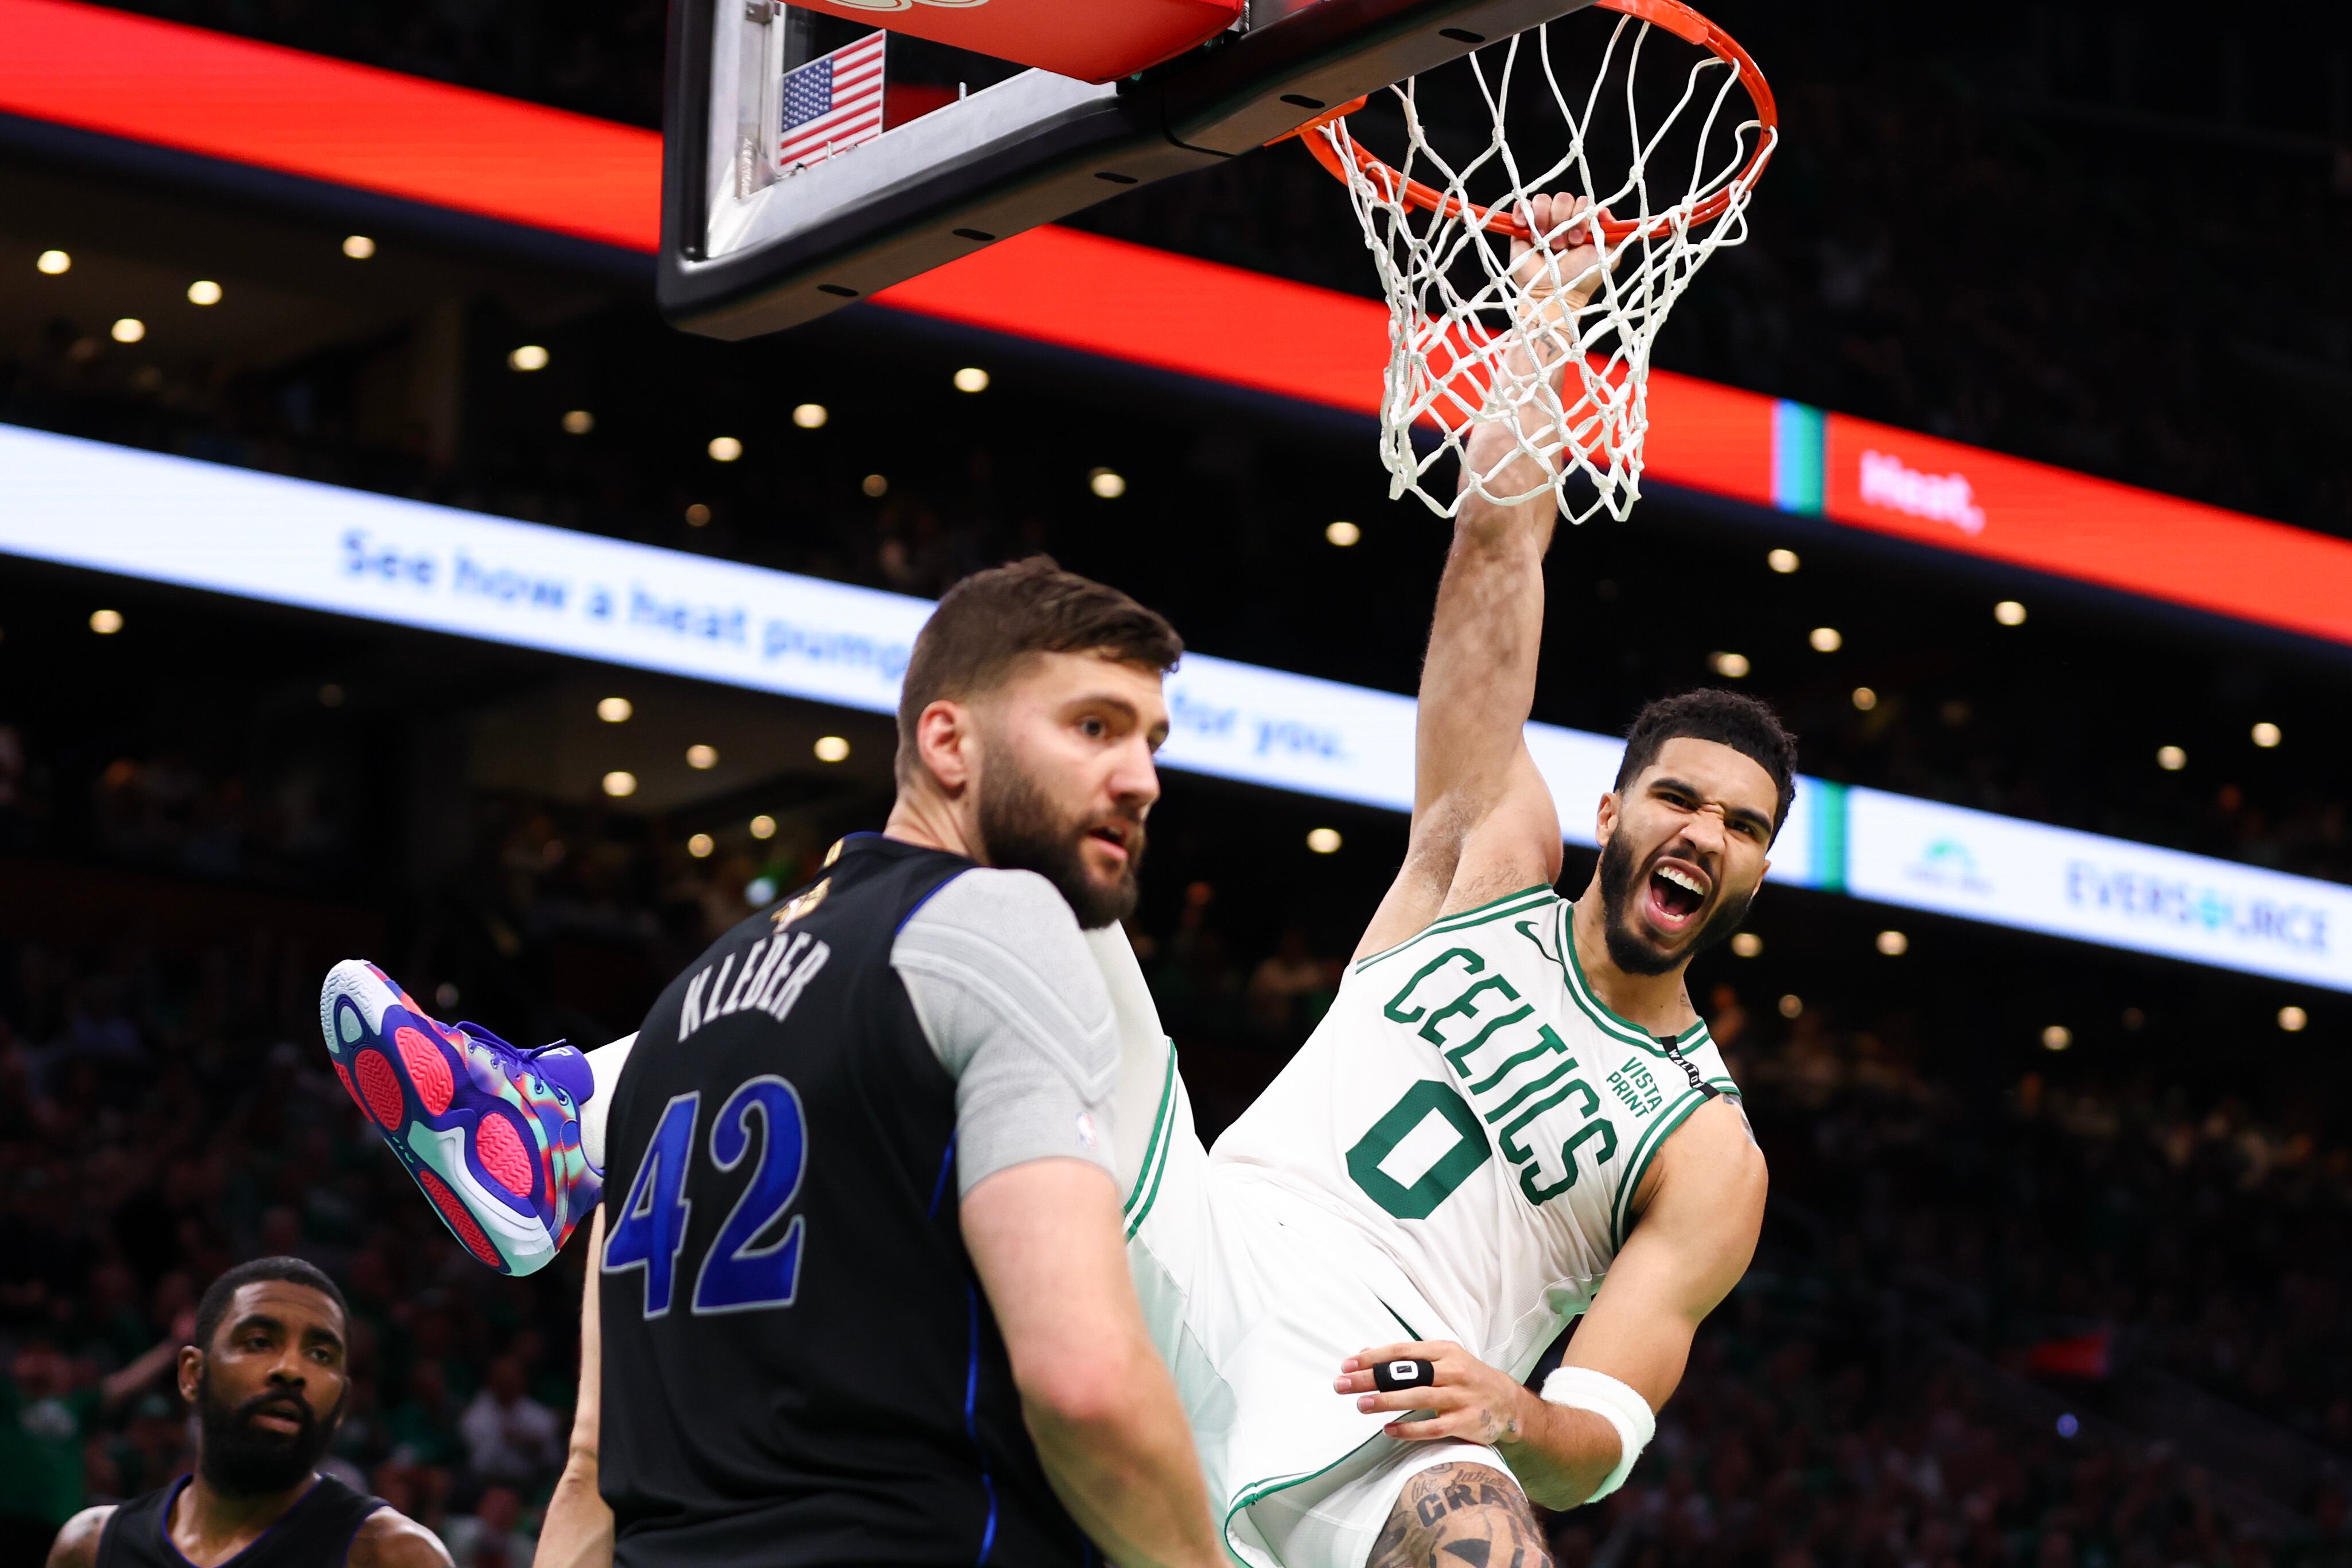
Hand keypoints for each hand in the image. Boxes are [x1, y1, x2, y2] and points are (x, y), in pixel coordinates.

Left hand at [1334, 1340, 1537, 1446]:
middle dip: (1372, 1378)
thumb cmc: (1468, 1379)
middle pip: (1407, 1373)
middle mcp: (1453, 1371)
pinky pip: (1434, 1427)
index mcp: (1444, 1351)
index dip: (1373, 1357)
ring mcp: (1460, 1397)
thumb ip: (1408, 1360)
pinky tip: (1389, 1430)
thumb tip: (1365, 1354)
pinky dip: (1410, 1429)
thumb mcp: (1444, 1360)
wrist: (1510, 1403)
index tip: (1347, 1364)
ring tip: (1361, 1405)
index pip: (1402, 1352)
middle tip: (1342, 1383)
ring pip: (1419, 1397)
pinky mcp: (1466, 1422)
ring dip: (1387, 1401)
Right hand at [1508, 192, 1614, 328]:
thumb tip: (1604, 211)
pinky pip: (1523, 206)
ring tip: (1544, 243)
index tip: (1579, 239)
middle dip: (1562, 220)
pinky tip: (1527, 230)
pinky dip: (1523, 212)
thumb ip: (1612, 233)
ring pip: (1543, 200)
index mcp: (1581, 224)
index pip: (1583, 203)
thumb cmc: (1581, 279)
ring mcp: (1541, 223)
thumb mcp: (1609, 256)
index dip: (1582, 216)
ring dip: (1545, 220)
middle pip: (1563, 199)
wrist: (1555, 296)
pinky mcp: (1522, 228)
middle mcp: (1562, 221)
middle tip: (1562, 245)